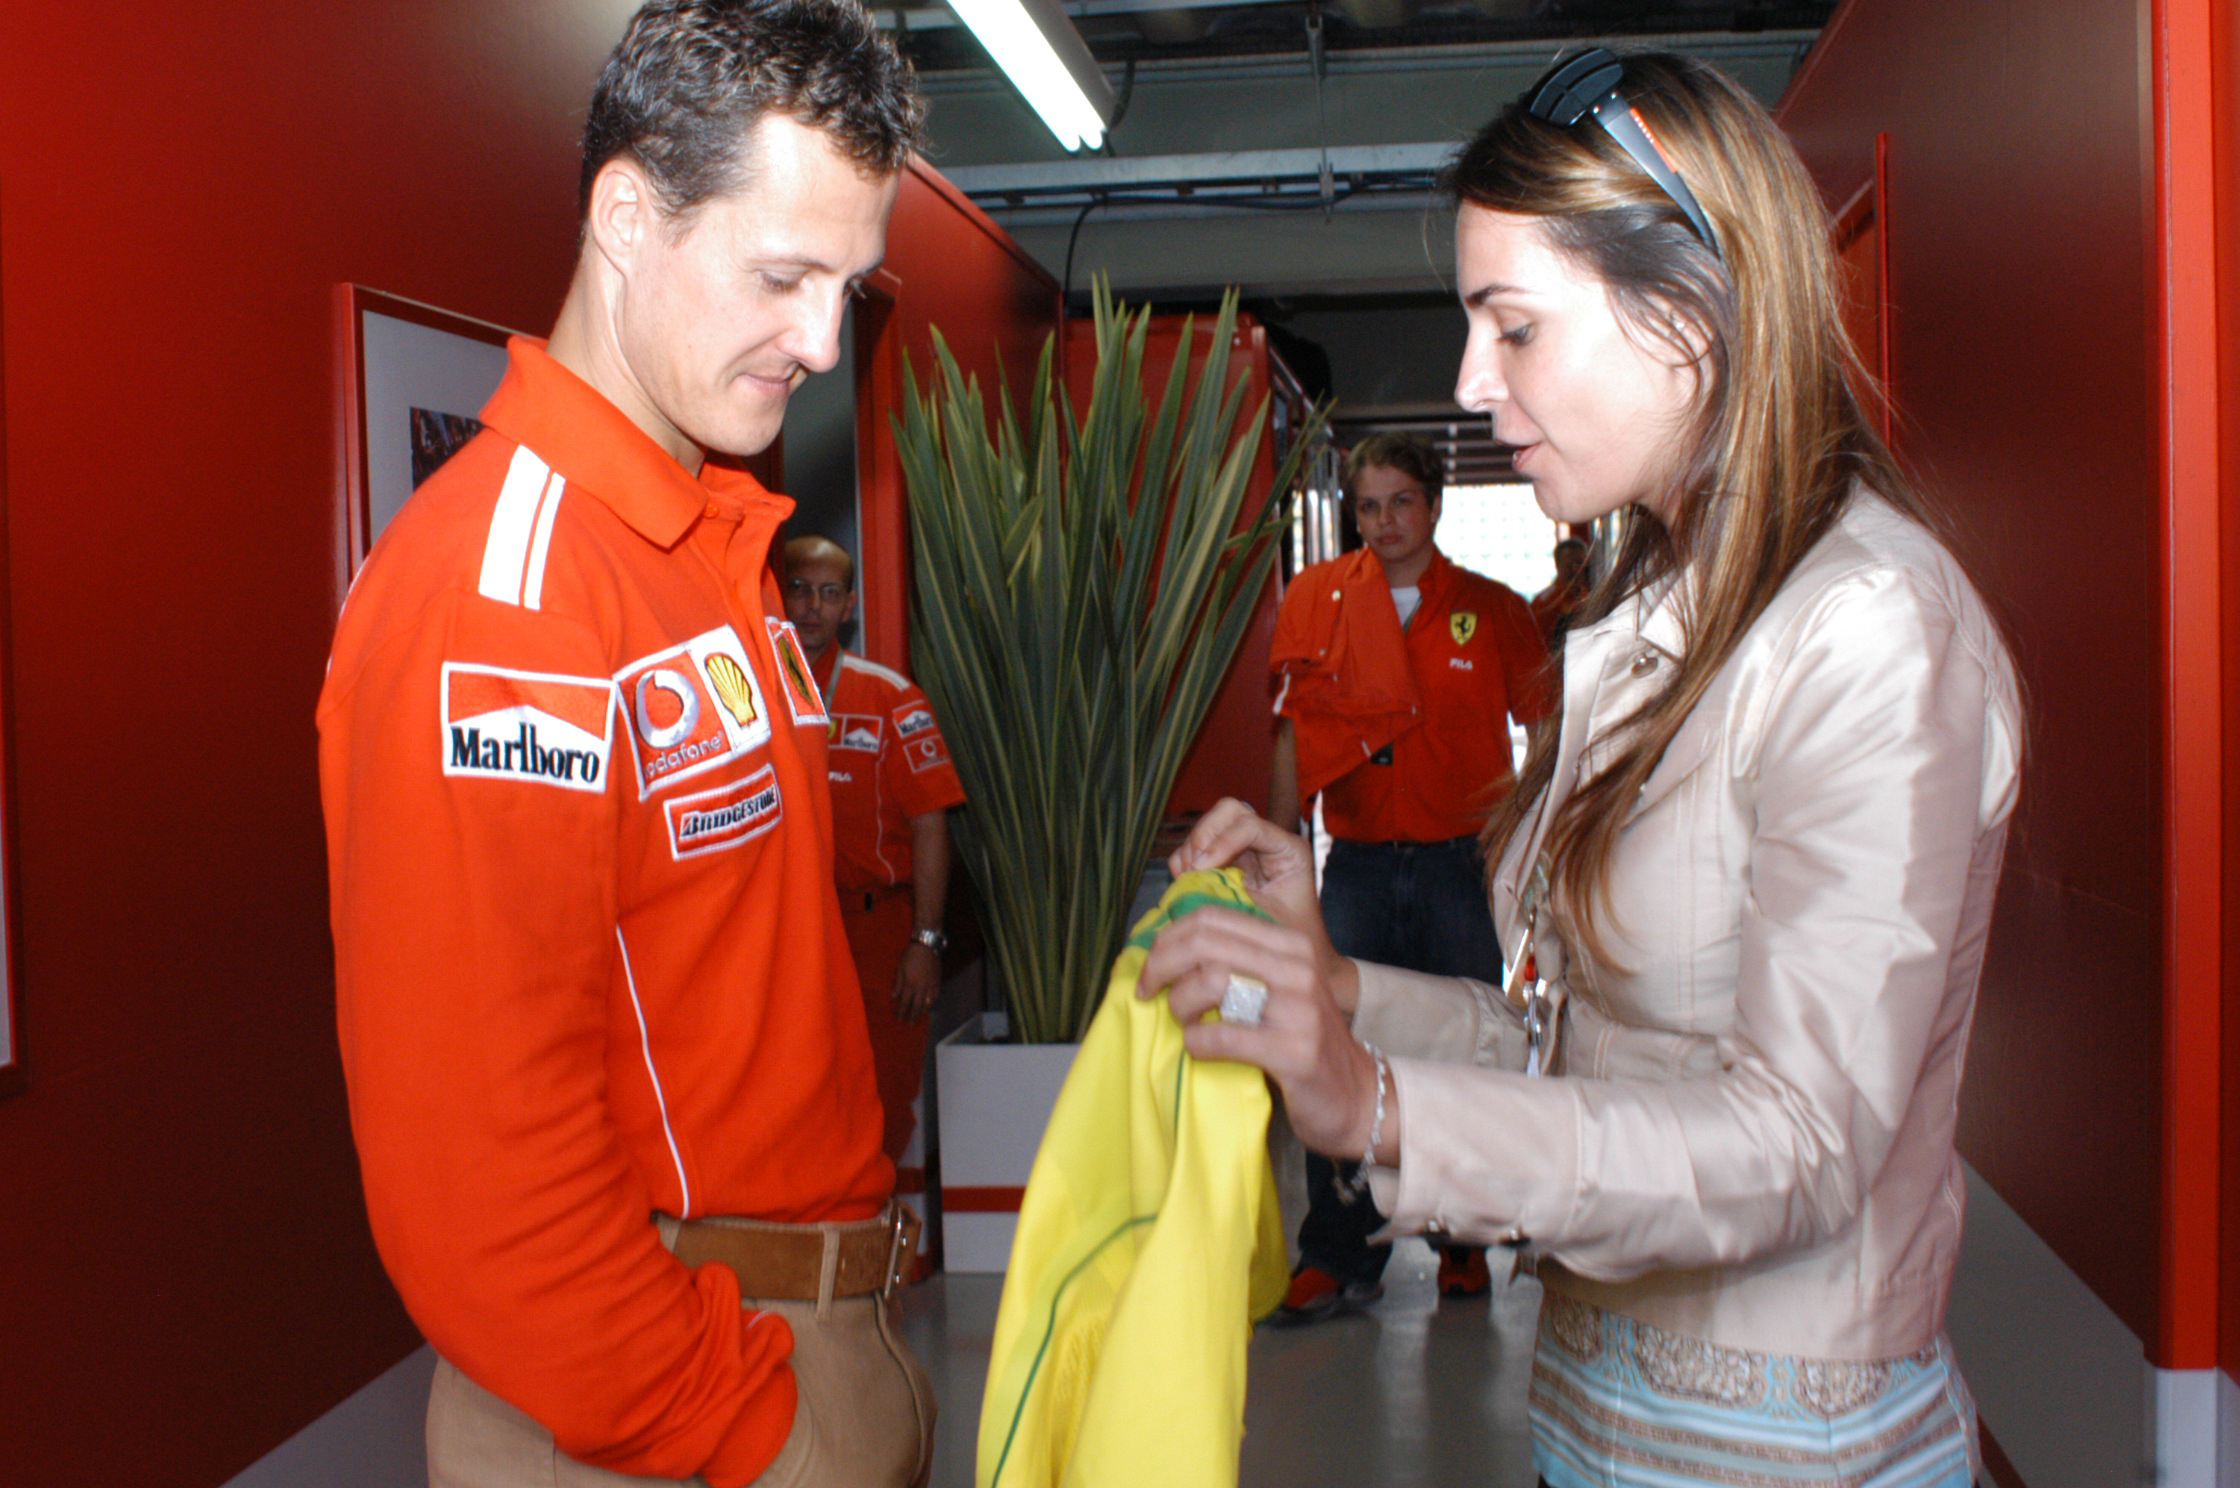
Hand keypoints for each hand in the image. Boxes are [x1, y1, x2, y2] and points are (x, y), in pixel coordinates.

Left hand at [892, 942, 940, 1021]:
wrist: (926, 946)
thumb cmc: (910, 956)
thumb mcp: (900, 969)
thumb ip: (898, 984)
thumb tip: (894, 997)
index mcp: (910, 984)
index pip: (905, 1002)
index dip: (902, 1012)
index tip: (899, 1020)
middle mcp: (921, 987)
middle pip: (917, 1006)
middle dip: (913, 1016)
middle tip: (910, 1024)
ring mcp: (931, 985)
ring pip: (928, 1003)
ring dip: (923, 1011)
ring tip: (920, 1016)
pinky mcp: (938, 981)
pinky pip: (936, 995)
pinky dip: (932, 1002)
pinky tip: (930, 1004)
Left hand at [1137, 903, 1387, 1162]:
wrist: (1355, 1094)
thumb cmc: (1302, 1039)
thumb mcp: (1279, 985)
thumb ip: (1238, 960)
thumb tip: (1166, 945)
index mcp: (1290, 943)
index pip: (1212, 917)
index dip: (1168, 938)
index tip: (1151, 966)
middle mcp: (1298, 966)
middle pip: (1204, 943)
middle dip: (1160, 966)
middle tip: (1146, 991)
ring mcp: (1299, 1007)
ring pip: (1210, 981)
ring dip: (1180, 1004)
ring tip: (1184, 1022)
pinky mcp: (1294, 1051)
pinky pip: (1220, 1036)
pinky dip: (1196, 1043)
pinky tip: (1198, 1049)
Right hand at [1167, 798, 1354, 1009]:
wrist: (1304, 962)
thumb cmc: (1294, 944)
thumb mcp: (1269, 922)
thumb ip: (1236, 901)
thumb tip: (1194, 887)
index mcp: (1288, 851)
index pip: (1250, 825)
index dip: (1223, 841)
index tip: (1203, 869)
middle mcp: (1268, 843)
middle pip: (1230, 811)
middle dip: (1206, 834)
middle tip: (1194, 868)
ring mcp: (1246, 851)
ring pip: (1211, 825)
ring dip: (1192, 849)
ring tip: (1189, 878)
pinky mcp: (1227, 864)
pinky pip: (1197, 849)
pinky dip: (1185, 861)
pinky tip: (1186, 883)